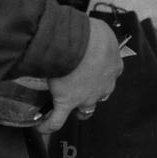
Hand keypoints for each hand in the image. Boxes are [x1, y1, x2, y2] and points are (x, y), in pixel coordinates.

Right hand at [36, 17, 123, 133]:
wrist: (79, 44)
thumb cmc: (92, 34)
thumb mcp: (102, 31)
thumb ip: (98, 36)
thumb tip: (91, 31)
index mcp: (113, 66)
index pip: (111, 74)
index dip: (103, 73)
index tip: (95, 70)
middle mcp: (103, 86)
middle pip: (101, 94)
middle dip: (93, 93)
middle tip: (82, 87)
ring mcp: (86, 97)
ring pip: (85, 110)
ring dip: (77, 111)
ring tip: (67, 110)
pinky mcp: (67, 103)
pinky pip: (57, 120)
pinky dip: (50, 125)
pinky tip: (43, 127)